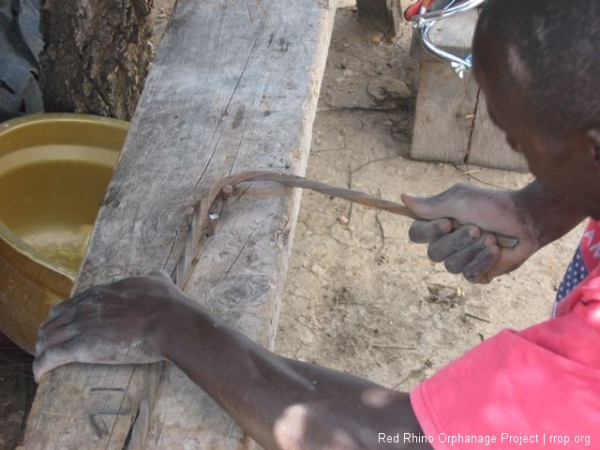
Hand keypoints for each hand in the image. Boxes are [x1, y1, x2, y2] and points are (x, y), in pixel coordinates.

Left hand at [33, 270, 188, 381]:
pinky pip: (49, 358)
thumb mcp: (158, 280)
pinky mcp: (80, 347)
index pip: (69, 305)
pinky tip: (39, 376)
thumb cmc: (166, 303)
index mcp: (101, 293)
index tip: (65, 329)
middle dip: (49, 335)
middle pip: (53, 322)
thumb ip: (152, 277)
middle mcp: (85, 306)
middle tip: (51, 348)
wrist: (167, 321)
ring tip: (43, 364)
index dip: (64, 318)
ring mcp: (81, 326)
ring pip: (47, 339)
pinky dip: (40, 367)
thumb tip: (155, 276)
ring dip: (42, 352)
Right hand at [402, 183, 539, 283]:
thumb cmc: (493, 205)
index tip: (447, 223)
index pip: (416, 235)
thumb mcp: (459, 200)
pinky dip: (482, 261)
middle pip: (433, 254)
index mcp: (438, 225)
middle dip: (456, 242)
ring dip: (472, 250)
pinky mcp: (478, 273)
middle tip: (477, 228)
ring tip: (490, 239)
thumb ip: (430, 204)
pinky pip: (469, 275)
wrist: (526, 220)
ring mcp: (462, 260)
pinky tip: (495, 250)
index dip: (428, 233)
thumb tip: (403, 196)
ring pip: (451, 266)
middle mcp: (447, 244)